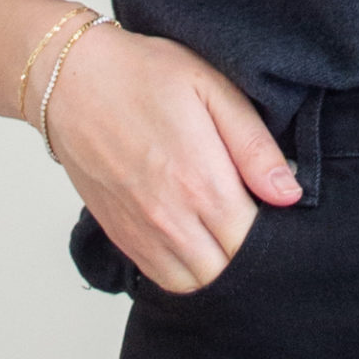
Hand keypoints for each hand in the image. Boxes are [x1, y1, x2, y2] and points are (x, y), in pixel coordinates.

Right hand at [26, 23, 302, 292]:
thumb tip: (290, 194)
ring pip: (197, 282)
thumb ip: (255, 147)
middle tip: (252, 216)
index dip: (274, 230)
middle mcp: (170, 217)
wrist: (69, 80)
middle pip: (229, 268)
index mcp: (201, 181)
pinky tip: (196, 239)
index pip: (255, 239)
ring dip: (218, 265)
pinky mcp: (119, 235)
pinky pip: (163, 278)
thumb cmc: (143, 75)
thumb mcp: (212, 89)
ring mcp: (141, 232)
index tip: (276, 207)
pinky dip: (186, 271)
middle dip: (249, 251)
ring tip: (225, 230)